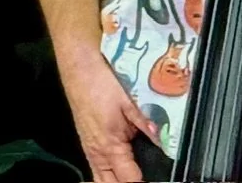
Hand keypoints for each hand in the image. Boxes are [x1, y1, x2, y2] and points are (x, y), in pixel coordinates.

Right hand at [59, 50, 158, 182]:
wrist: (78, 69)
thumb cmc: (101, 84)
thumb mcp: (127, 103)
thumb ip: (145, 124)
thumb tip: (163, 140)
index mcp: (110, 146)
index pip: (130, 180)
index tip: (158, 181)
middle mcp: (97, 154)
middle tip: (144, 179)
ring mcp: (89, 150)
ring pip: (100, 180)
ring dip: (115, 182)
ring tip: (131, 176)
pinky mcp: (86, 144)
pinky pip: (96, 170)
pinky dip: (107, 177)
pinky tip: (117, 173)